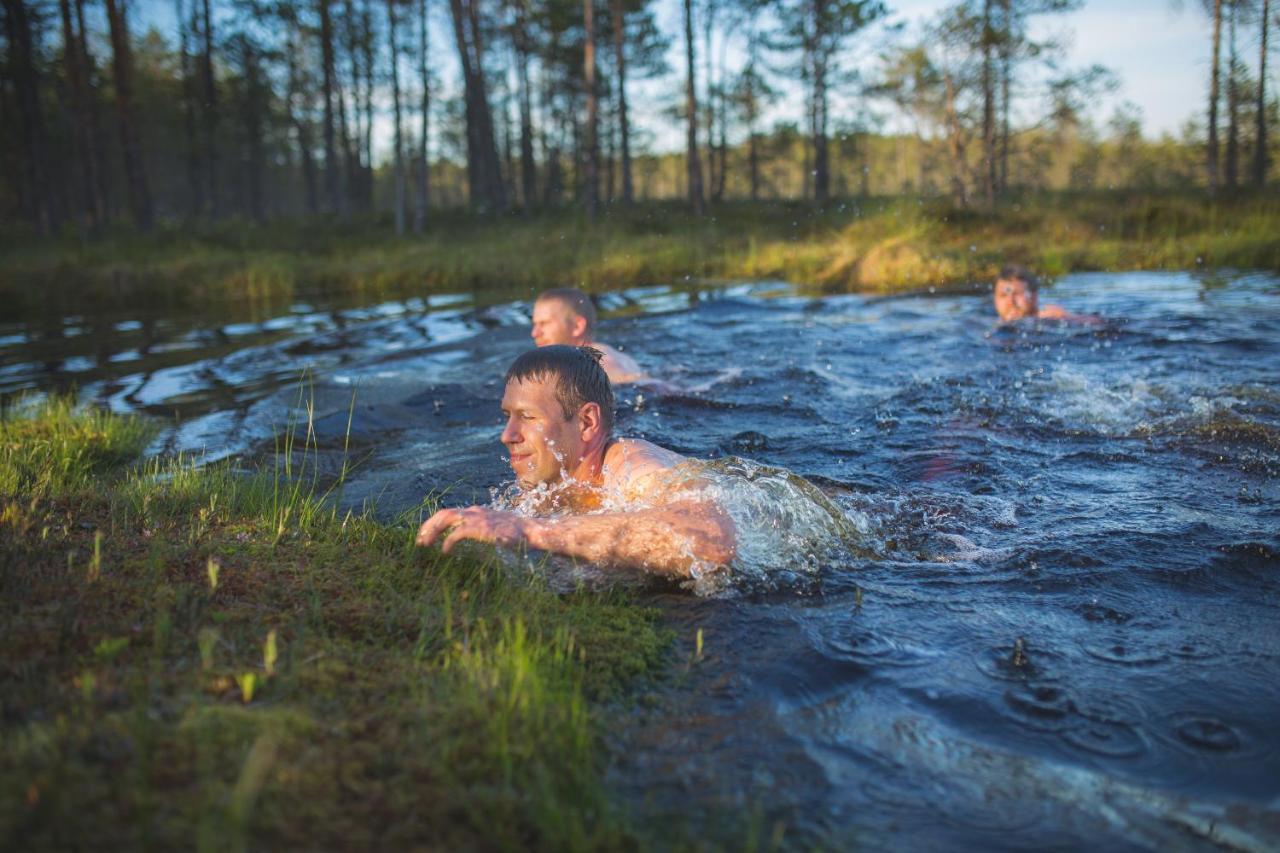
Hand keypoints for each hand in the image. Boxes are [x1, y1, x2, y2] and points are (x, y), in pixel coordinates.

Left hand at [415, 506, 532, 552]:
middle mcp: (473, 511)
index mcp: (476, 511)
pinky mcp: (479, 528)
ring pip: (445, 519)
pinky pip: (456, 534)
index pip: (449, 513)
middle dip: (428, 526)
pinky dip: (447, 542)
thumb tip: (470, 538)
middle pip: (443, 513)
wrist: (529, 531)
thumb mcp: (495, 528)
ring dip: (432, 531)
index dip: (435, 523)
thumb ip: (482, 529)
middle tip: (419, 541)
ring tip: (424, 544)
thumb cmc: (515, 533)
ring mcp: (476, 518)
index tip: (426, 535)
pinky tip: (445, 552)